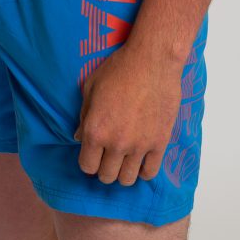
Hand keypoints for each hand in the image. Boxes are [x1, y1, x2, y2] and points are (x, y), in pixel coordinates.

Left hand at [73, 43, 182, 185]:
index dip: (88, 162)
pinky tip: (141, 159)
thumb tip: (79, 137)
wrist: (153, 60)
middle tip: (108, 156)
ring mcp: (139, 146)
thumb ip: (84, 115)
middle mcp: (115, 143)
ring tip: (124, 159)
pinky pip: (150, 173)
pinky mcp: (159, 143)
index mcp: (95, 130)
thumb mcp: (91, 87)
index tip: (92, 155)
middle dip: (104, 168)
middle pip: (107, 176)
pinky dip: (143, 170)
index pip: (86, 166)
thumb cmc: (119, 68)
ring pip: (127, 179)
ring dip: (123, 172)